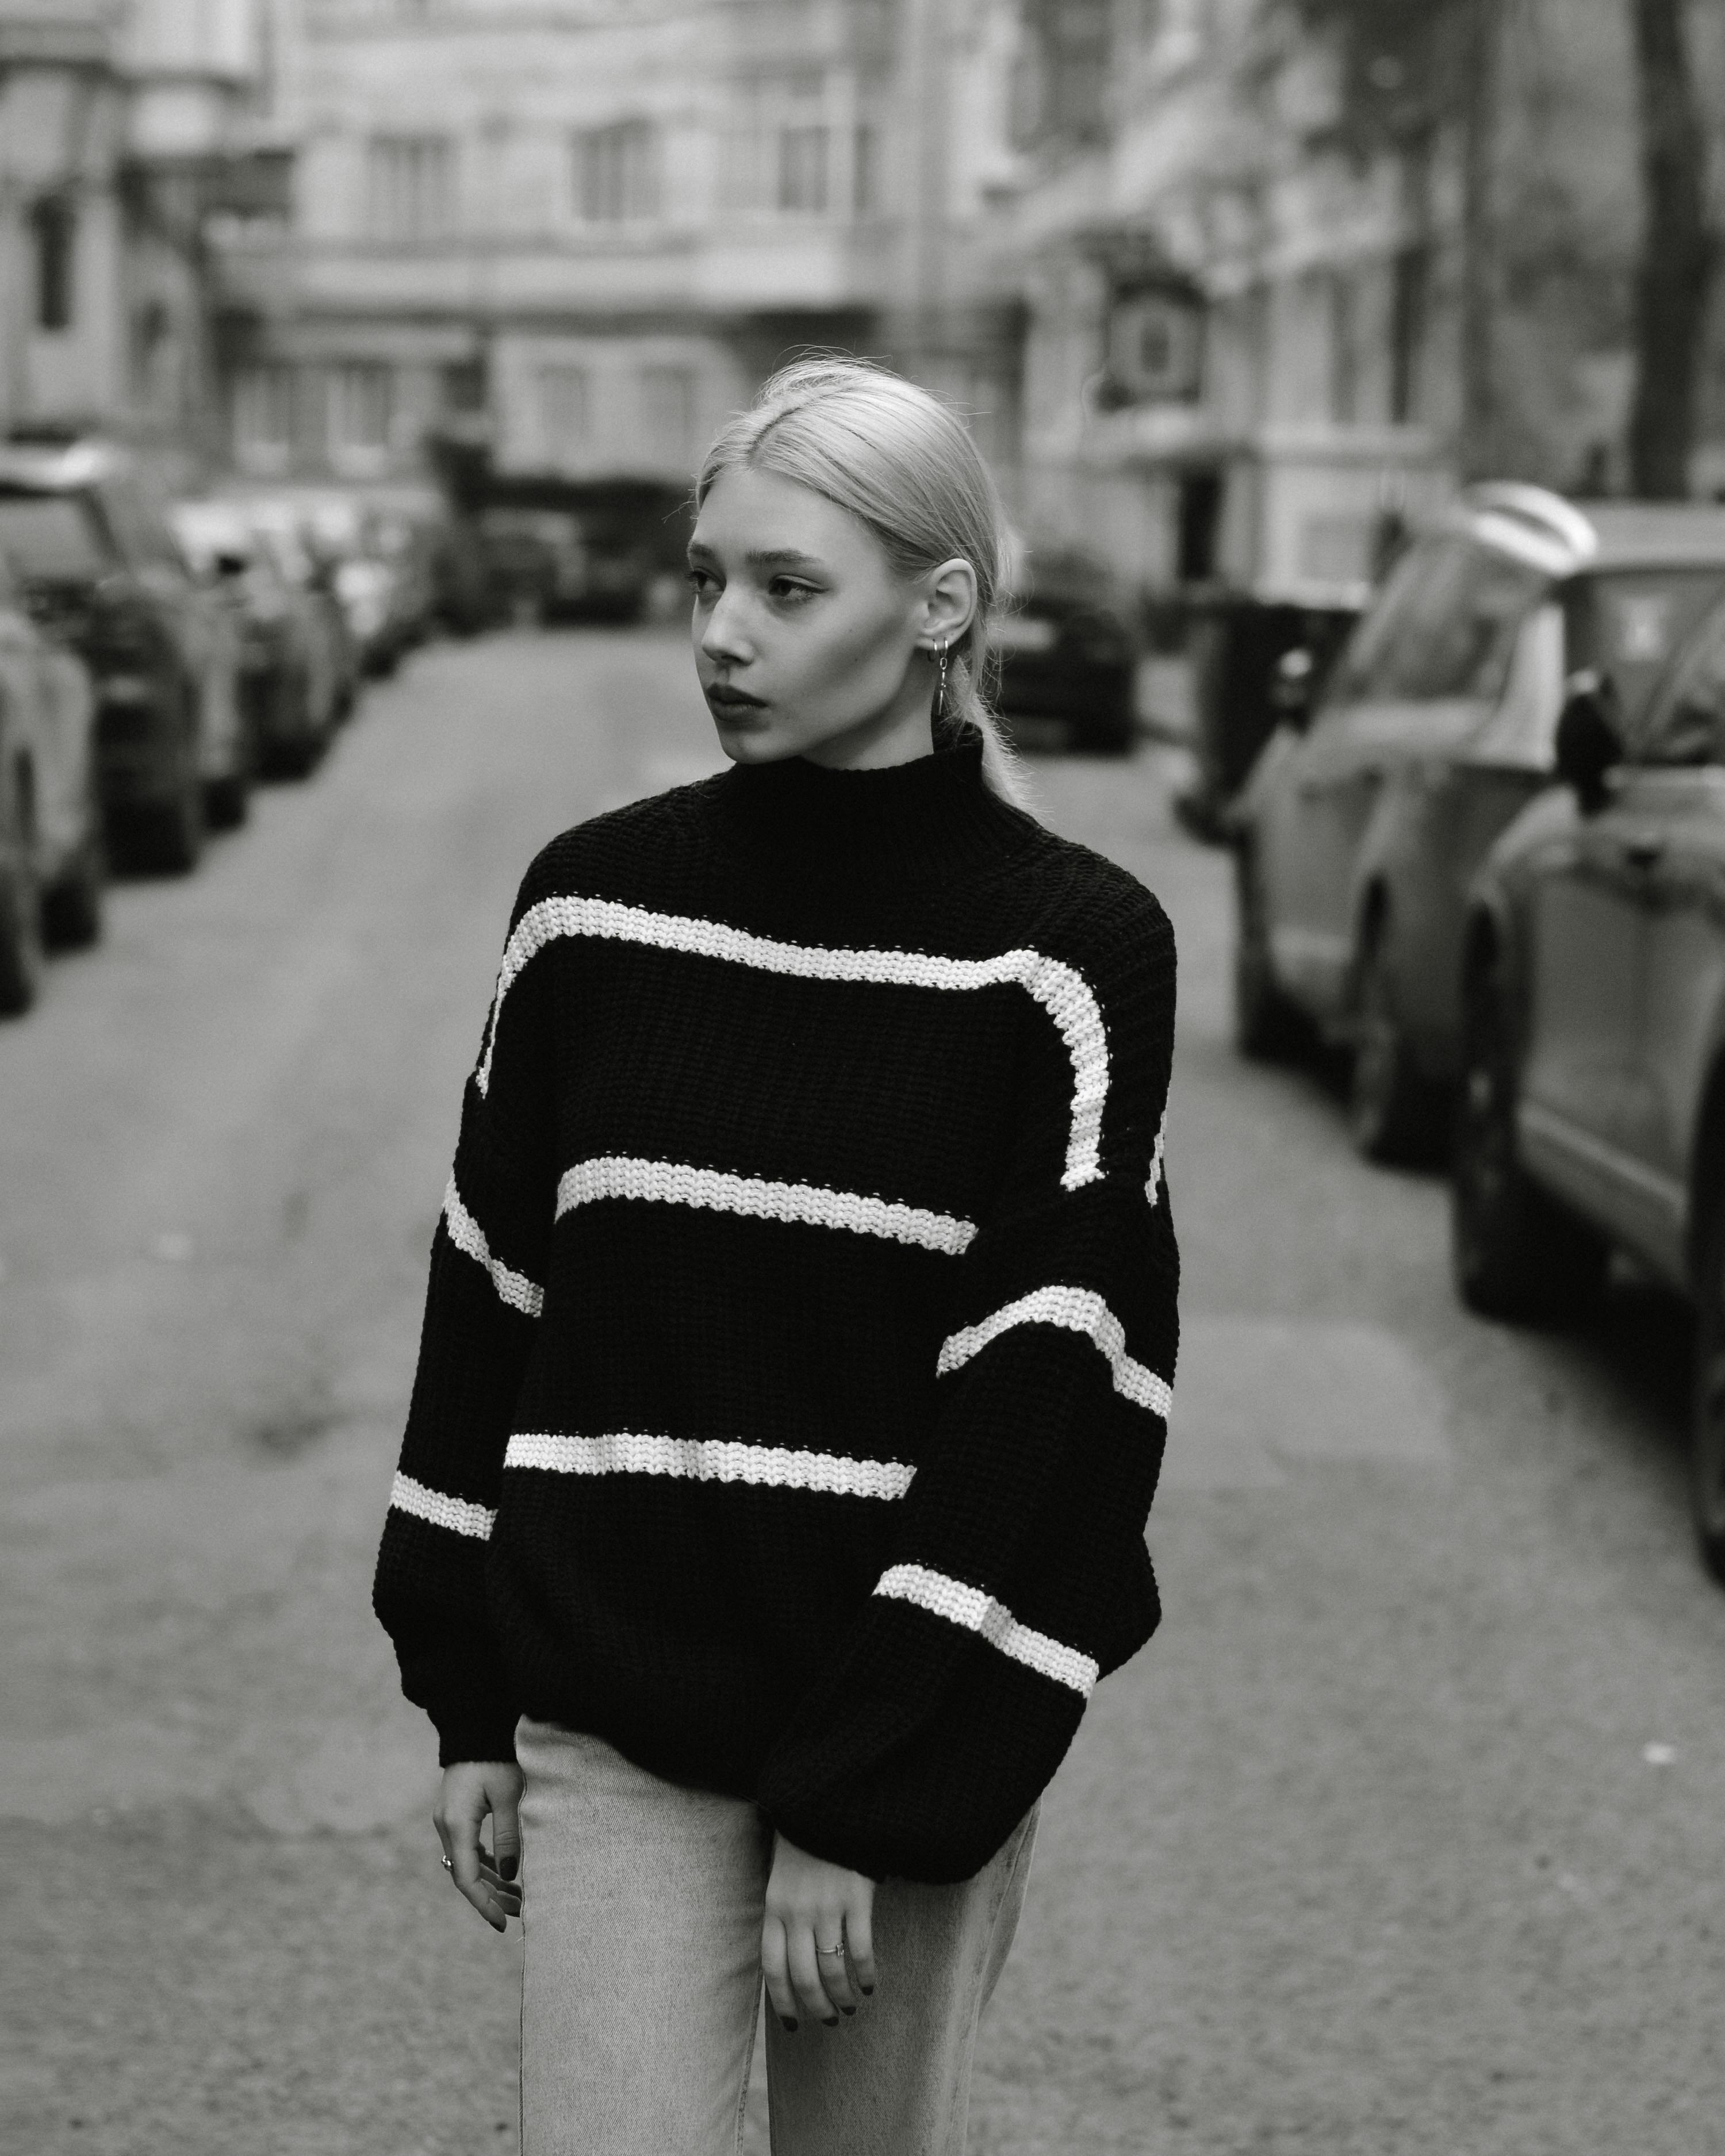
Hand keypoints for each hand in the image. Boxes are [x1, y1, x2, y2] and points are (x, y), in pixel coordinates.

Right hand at [434, 1760, 523, 1932]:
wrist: (476, 1727)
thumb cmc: (496, 1759)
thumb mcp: (510, 1796)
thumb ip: (509, 1836)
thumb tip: (510, 1876)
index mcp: (456, 1824)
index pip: (466, 1878)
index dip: (484, 1904)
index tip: (502, 1923)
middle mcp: (446, 1826)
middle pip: (466, 1874)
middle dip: (491, 1896)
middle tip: (519, 1911)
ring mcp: (448, 1819)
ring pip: (467, 1862)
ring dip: (491, 1880)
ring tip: (518, 1897)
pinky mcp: (455, 1813)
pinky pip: (468, 1847)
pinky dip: (486, 1862)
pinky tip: (505, 1872)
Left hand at [761, 1831, 876, 2030]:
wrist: (826, 1810)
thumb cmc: (801, 1852)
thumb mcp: (779, 1885)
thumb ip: (781, 1922)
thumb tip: (787, 1973)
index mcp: (774, 1909)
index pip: (773, 1969)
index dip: (783, 2002)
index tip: (793, 2024)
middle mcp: (797, 1912)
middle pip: (804, 1976)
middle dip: (817, 2006)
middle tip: (829, 2020)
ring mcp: (827, 1906)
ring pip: (833, 1968)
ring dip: (842, 1995)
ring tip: (850, 2005)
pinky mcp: (856, 1897)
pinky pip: (862, 1948)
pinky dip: (867, 1973)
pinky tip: (871, 1985)